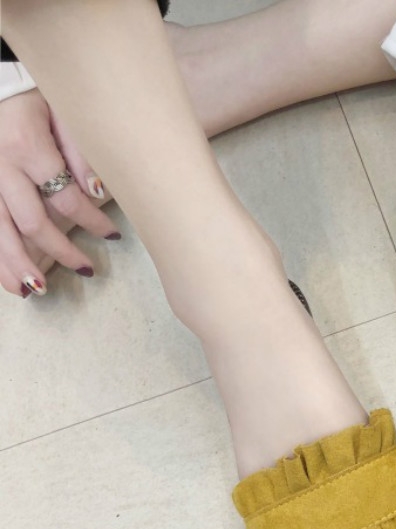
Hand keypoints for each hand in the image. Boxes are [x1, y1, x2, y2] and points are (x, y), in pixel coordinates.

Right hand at [0, 89, 118, 296]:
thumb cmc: (37, 99)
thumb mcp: (65, 113)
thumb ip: (82, 153)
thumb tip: (99, 192)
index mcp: (26, 146)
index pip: (66, 196)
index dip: (92, 221)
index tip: (114, 235)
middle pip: (29, 221)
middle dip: (58, 251)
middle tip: (86, 270)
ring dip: (17, 265)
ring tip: (37, 291)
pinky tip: (10, 284)